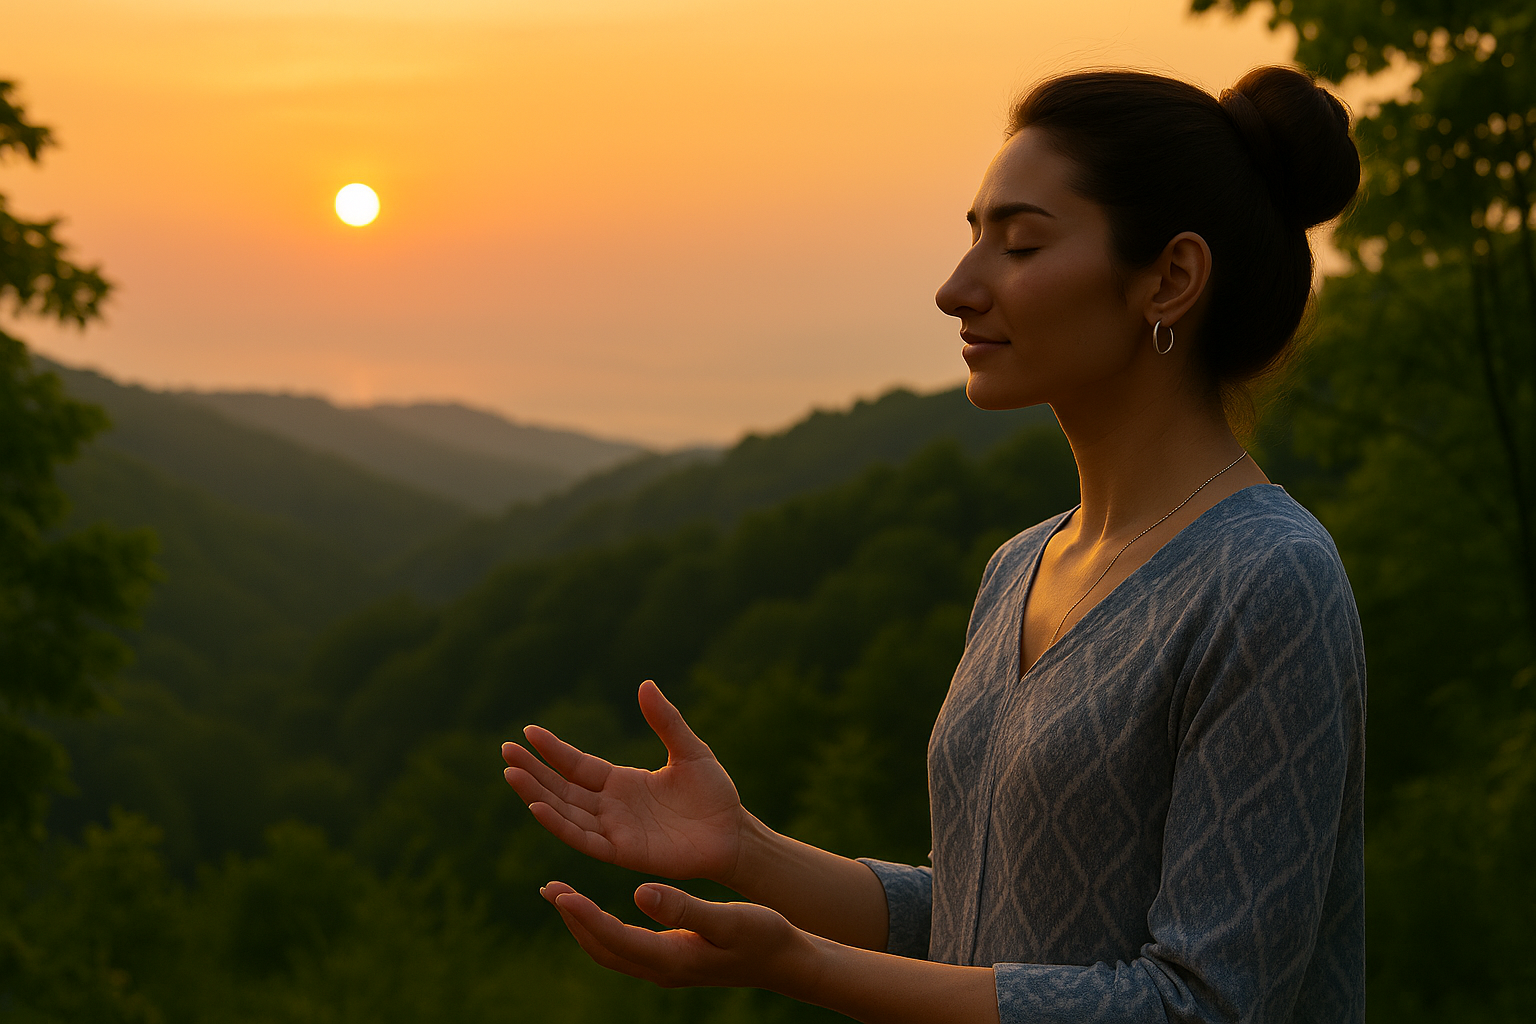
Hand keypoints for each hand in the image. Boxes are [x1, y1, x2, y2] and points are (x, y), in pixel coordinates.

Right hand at [503, 680, 746, 883]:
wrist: (734, 834)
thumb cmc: (714, 795)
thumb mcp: (689, 749)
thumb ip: (666, 720)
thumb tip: (645, 684)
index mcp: (621, 782)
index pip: (577, 764)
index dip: (552, 750)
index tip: (527, 732)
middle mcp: (611, 807)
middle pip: (562, 787)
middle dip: (533, 770)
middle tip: (505, 751)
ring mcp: (614, 830)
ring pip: (565, 811)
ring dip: (537, 794)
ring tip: (512, 774)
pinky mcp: (623, 852)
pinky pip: (584, 838)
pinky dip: (559, 823)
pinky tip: (538, 806)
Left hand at [539, 880, 819, 992]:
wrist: (786, 962)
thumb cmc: (763, 935)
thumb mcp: (727, 919)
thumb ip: (684, 908)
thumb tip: (640, 892)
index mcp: (672, 959)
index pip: (614, 939)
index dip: (584, 916)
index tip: (560, 891)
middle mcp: (662, 969)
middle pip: (602, 950)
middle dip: (573, 921)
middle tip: (550, 889)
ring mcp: (666, 969)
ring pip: (610, 951)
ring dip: (583, 925)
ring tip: (563, 896)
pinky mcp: (671, 960)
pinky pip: (624, 947)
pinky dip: (602, 927)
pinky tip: (599, 907)